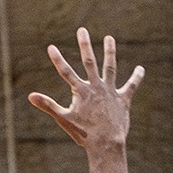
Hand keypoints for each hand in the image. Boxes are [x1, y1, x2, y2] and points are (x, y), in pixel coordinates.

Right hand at [30, 27, 143, 149]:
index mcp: (81, 91)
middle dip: (84, 45)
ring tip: (109, 38)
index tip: (51, 47)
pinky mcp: (123, 99)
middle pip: (89, 62)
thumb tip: (30, 96)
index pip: (66, 72)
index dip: (58, 59)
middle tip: (82, 30)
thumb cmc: (83, 133)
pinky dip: (137, 77)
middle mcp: (96, 87)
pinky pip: (132, 85)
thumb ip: (47, 105)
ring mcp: (110, 91)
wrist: (106, 143)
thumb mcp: (63, 119)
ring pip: (110, 67)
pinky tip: (141, 69)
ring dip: (109, 52)